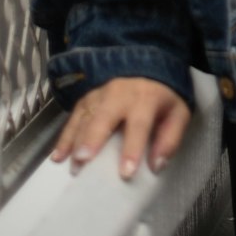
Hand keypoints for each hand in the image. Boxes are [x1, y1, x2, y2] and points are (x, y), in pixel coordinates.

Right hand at [51, 76, 191, 180]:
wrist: (145, 62)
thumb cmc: (162, 95)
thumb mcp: (178, 112)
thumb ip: (170, 138)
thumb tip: (157, 166)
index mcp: (145, 98)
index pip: (139, 125)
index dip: (132, 149)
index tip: (126, 173)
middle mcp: (119, 94)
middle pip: (103, 117)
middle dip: (92, 139)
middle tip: (82, 162)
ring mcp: (100, 94)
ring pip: (85, 117)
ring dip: (76, 140)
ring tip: (70, 164)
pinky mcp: (87, 97)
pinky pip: (74, 116)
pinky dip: (64, 135)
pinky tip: (58, 155)